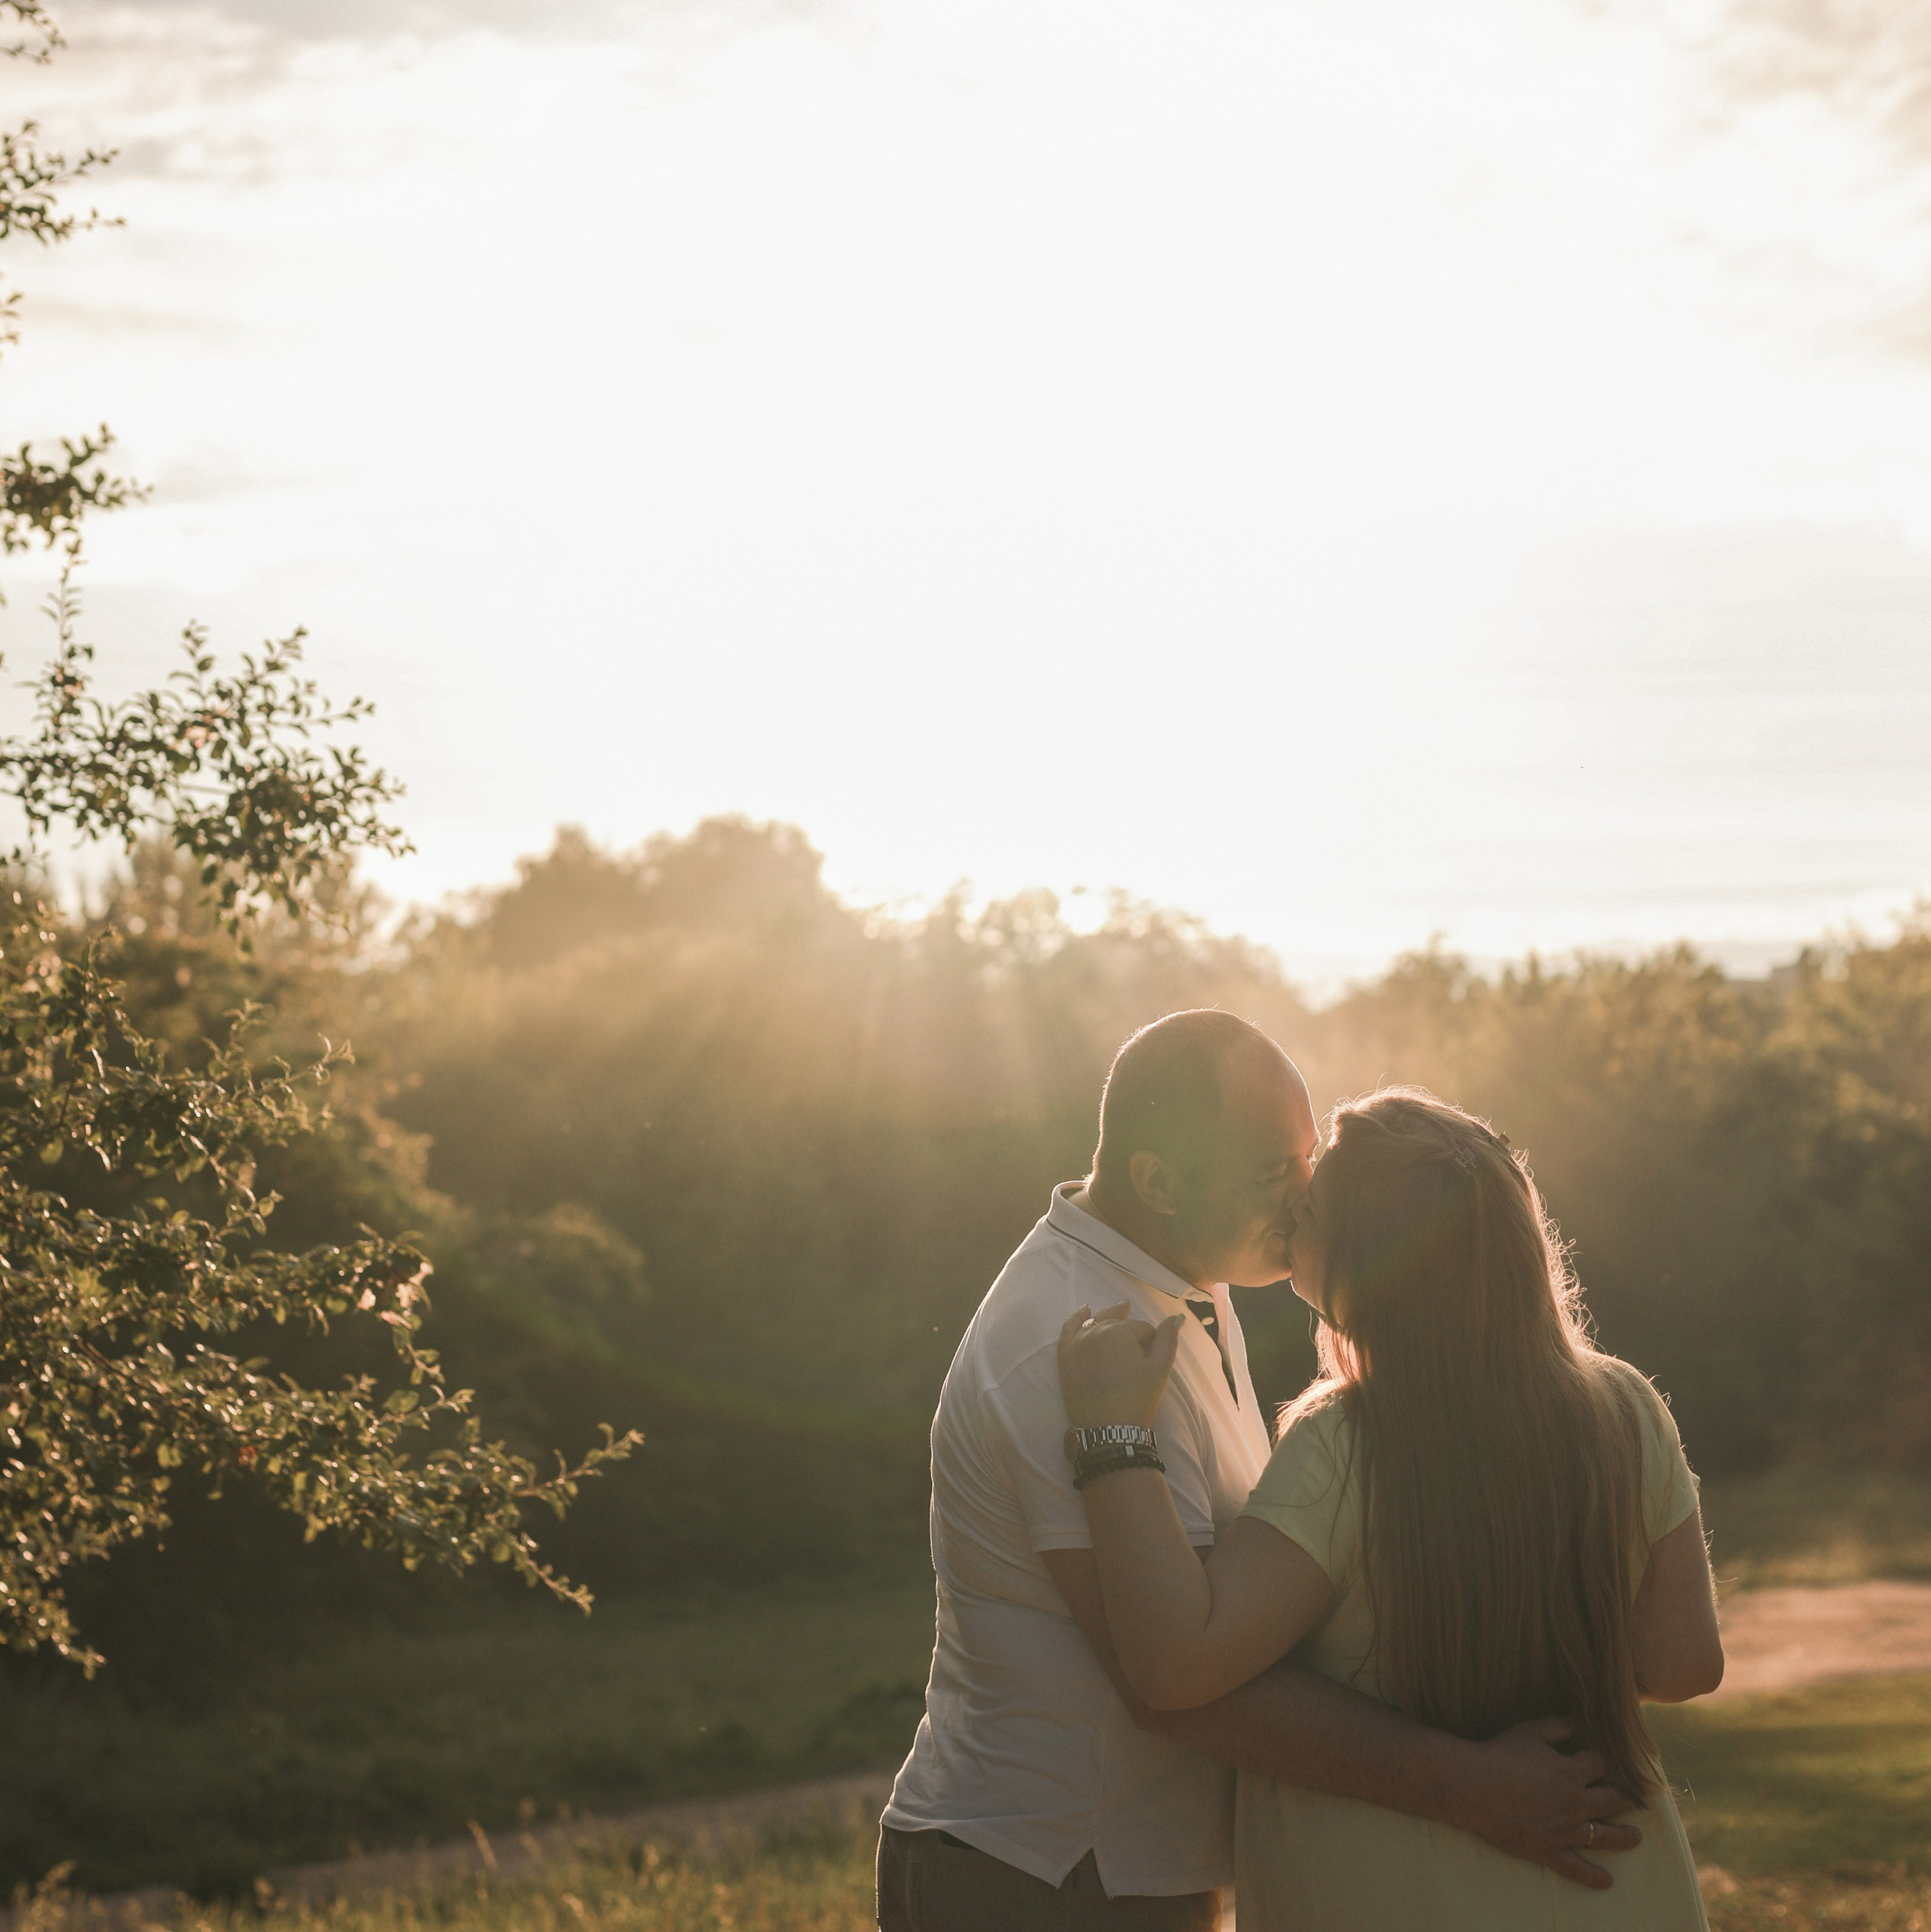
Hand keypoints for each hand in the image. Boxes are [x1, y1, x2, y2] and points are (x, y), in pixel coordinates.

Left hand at [1057, 1302, 1182, 1429]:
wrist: (1108, 1430)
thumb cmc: (1137, 1399)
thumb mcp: (1160, 1369)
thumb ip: (1168, 1339)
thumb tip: (1177, 1318)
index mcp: (1121, 1333)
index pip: (1142, 1329)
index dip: (1150, 1342)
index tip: (1151, 1359)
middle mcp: (1096, 1331)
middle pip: (1119, 1323)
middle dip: (1131, 1332)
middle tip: (1139, 1349)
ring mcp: (1077, 1342)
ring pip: (1097, 1323)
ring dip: (1109, 1320)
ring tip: (1121, 1311)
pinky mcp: (1064, 1355)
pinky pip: (1068, 1328)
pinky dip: (1077, 1318)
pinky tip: (1085, 1311)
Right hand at [1448, 1718, 1642, 1890]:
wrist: (1475, 1787)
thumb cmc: (1500, 1754)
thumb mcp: (1529, 1732)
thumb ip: (1557, 1726)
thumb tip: (1577, 1719)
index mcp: (1571, 1772)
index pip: (1598, 1765)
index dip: (1599, 1760)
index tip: (1599, 1760)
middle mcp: (1575, 1803)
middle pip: (1609, 1800)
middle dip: (1623, 1798)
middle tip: (1634, 1800)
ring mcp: (1564, 1830)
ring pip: (1602, 1836)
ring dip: (1623, 1837)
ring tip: (1637, 1838)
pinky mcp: (1548, 1850)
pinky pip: (1576, 1868)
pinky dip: (1593, 1877)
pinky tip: (1607, 1882)